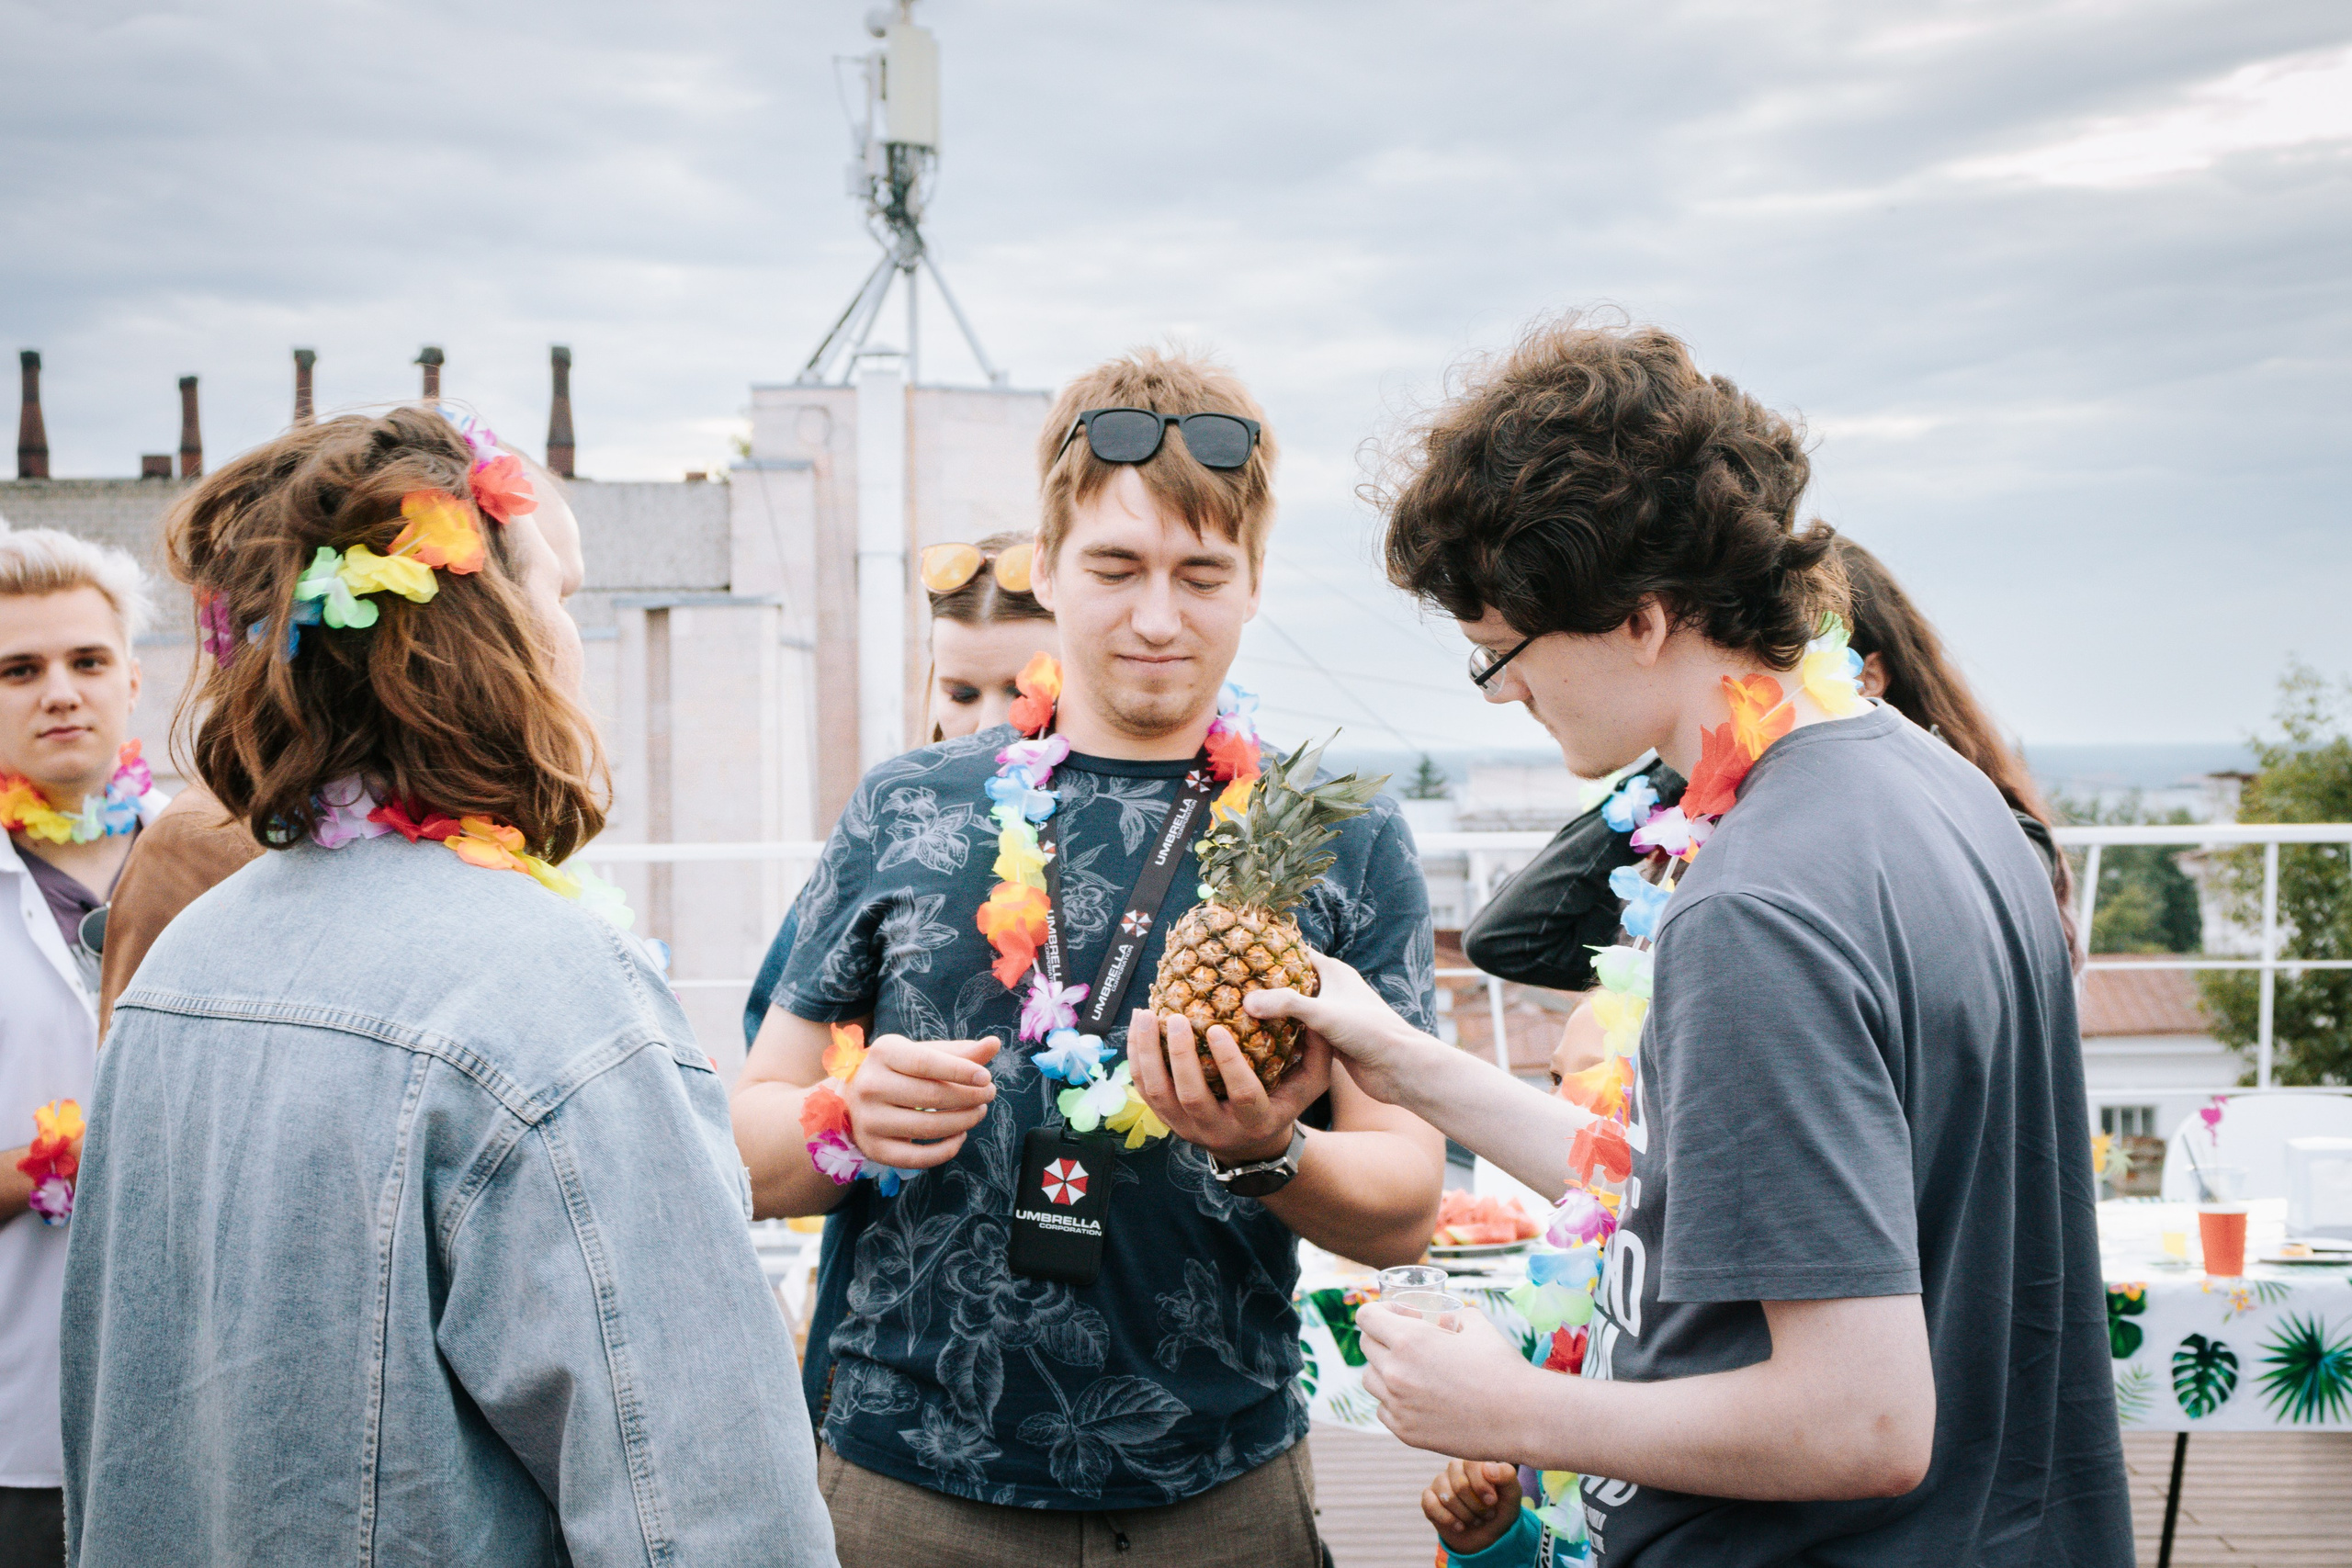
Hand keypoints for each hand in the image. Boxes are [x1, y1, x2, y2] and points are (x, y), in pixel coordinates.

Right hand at [840, 1035, 1000, 1169]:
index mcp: (883, 1053)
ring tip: (978, 1111)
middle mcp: (870, 1085)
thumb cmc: (898, 1071)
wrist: (851, 1099)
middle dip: (969, 1096)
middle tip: (989, 1094)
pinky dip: (946, 1150)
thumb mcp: (923, 1054)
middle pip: (931, 1095)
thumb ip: (960, 1052)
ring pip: (928, 1127)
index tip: (986, 1077)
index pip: (926, 1062)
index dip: (960, 1070)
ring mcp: (869, 1120)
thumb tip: (995, 1043)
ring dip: (963, 1121)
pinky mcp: (873, 1148)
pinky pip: (918, 1158)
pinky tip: (960, 1135)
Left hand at [1127, 1008, 1330, 1164]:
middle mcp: (1217, 1130)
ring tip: (1145, 1015)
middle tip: (1177, 1018)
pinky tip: (1136, 1028)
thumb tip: (1316, 1016)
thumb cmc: (1282, 1102)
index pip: (1242, 1095)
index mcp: (1256, 1122)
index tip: (1217, 1029)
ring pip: (1157, 1094)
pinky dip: (1135, 1059)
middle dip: (1180, 1055)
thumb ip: (1317, 1053)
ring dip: (1147, 1053)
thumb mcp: (1309, 1085)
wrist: (1251, 1146)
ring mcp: (1187, 1128)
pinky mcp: (1165, 1121)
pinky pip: (1142, 1091)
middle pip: (1190, 1096)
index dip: (1229, 1064)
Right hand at [1241, 952, 1431, 1107]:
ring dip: (1271, 1014)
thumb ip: (1284, 1004)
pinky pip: (1299, 1034)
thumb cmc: (1368, 1031)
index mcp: (1333, 972)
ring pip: (1293, 1011)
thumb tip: (1247, 1001)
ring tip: (1237, 1015)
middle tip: (1229, 990)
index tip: (1238, 956)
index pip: (1295, 955)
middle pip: (1290, 983)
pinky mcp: (1329, 1040)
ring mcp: (1330, 1016)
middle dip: (1264, 988)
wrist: (1398, 1068)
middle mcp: (1331, 990)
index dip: (1268, 954)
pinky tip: (1257, 1041)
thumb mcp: (1322, 1012)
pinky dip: (1282, 1036)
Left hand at [1360, 1303, 1541, 1457]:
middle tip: (1407, 1340)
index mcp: (1408, 1340)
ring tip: (1412, 1370)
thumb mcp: (1477, 1326)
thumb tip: (1445, 1317)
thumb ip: (1454, 1315)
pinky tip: (1417, 1397)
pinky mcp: (1406, 1433)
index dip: (1380, 1311)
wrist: (1521, 1417)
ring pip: (1370, 1379)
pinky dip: (1393, 1401)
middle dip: (1382, 1337)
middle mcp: (1395, 1373)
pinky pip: (1383, 1409)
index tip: (1399, 1315)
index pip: (1366, 1317)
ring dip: (1384, 1369)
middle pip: (1366, 1346)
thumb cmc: (1502, 1368)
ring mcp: (1398, 1406)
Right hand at [1423, 1459, 1522, 1555]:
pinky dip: (1448, 1520)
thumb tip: (1488, 1468)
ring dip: (1465, 1516)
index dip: (1482, 1486)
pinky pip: (1431, 1505)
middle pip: (1460, 1486)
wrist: (1488, 1534)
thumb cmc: (1500, 1509)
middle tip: (1486, 1514)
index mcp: (1474, 1461)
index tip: (1492, 1501)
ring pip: (1447, 1498)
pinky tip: (1459, 1525)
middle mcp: (1455, 1467)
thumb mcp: (1512, 1494)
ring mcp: (1440, 1482)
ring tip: (1475, 1520)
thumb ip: (1506, 1476)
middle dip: (1476, 1507)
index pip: (1472, 1464)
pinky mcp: (1429, 1498)